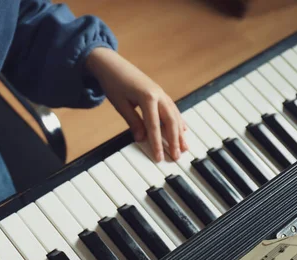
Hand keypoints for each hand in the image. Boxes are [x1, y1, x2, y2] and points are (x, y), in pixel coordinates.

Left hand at [86, 47, 187, 161]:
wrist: (112, 64)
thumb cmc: (113, 83)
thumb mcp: (120, 104)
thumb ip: (133, 121)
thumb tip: (141, 139)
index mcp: (148, 97)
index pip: (154, 126)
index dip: (157, 143)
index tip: (160, 157)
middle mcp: (158, 94)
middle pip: (170, 121)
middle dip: (174, 140)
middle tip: (177, 157)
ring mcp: (161, 93)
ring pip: (175, 115)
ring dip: (180, 132)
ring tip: (184, 147)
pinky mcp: (160, 93)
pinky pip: (172, 109)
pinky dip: (178, 121)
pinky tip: (183, 130)